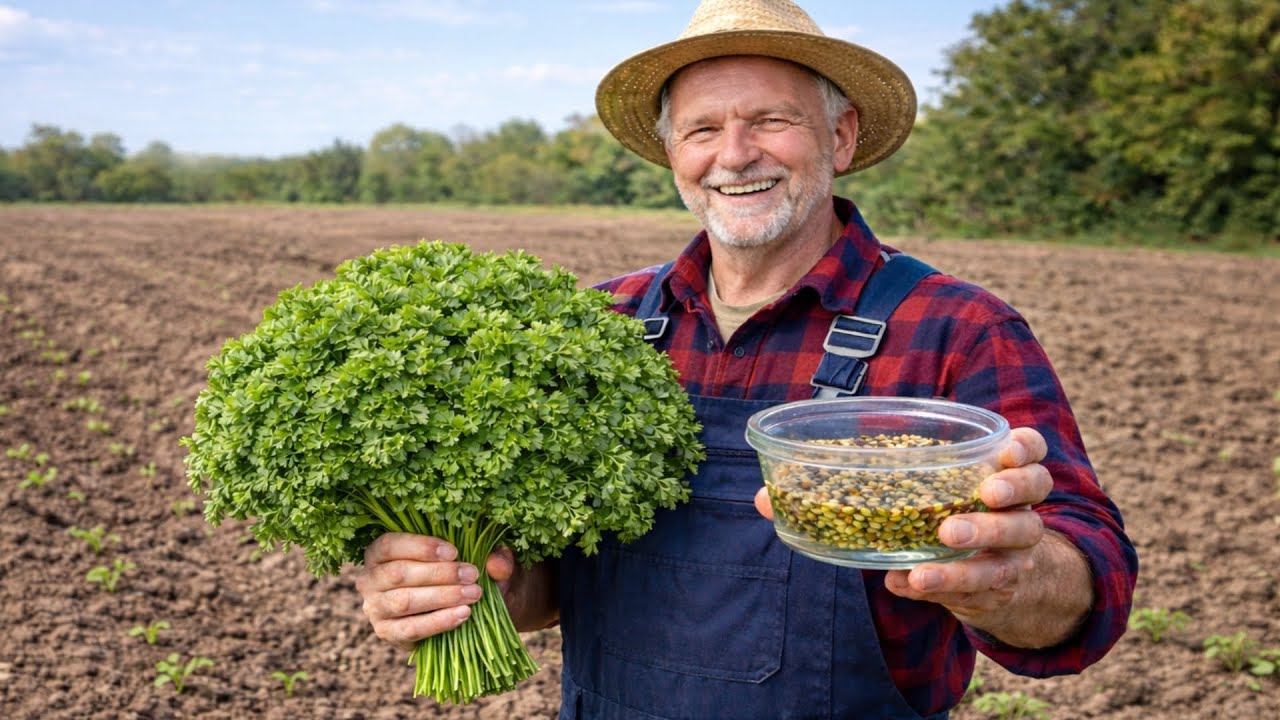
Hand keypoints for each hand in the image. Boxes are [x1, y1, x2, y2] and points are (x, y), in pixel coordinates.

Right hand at [354, 533, 516, 651]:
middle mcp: (369, 578)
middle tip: (472, 574)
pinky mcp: (387, 633)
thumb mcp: (481, 558)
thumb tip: (496, 563)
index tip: (454, 552)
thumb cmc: (463, 572)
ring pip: (405, 600)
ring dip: (441, 597)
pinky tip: (462, 614)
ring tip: (473, 594)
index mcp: (380, 551)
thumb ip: (494, 557)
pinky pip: (410, 629)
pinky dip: (438, 622)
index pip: (390, 544)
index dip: (421, 547)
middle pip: (399, 573)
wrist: (463, 606)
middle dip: (439, 573)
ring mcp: (375, 608)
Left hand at [753, 426, 1070, 642]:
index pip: (1029, 449)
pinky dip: (942, 581)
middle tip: (983, 492)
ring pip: (1015, 540)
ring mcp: (1010, 551)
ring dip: (980, 535)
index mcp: (998, 472)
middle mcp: (1016, 509)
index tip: (1006, 447)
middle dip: (1011, 488)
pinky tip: (909, 580)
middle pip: (1034, 491)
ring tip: (943, 535)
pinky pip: (976, 585)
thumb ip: (845, 485)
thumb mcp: (901, 494)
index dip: (1024, 446)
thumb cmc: (929, 517)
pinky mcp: (992, 587)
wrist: (984, 581)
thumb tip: (763, 497)